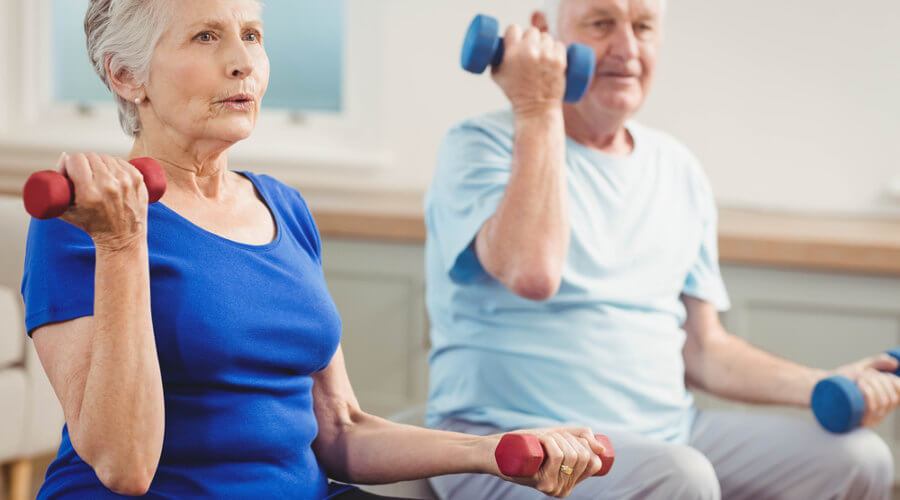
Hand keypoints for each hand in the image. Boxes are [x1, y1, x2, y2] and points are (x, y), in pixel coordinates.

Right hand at [56, 152, 149, 250]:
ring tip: (98, 176)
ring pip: (106, 157)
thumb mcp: (66, 210)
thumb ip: (56, 184)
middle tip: (85, 174)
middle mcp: (109, 186)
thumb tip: (64, 156)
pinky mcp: (138, 180)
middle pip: (91, 156)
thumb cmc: (91, 225)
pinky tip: (111, 174)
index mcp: (89, 193)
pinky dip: (115, 165)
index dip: (71, 163)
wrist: (122, 239)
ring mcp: (126, 182)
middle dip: (85, 163)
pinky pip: (121, 161)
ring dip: (100, 163)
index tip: (72, 171)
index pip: (76, 159)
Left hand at [482, 426, 604, 497]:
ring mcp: (549, 487)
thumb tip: (602, 449)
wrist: (492, 451)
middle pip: (583, 457)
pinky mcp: (535, 480)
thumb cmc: (524, 444)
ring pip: (569, 454)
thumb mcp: (556, 438)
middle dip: (570, 438)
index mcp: (568, 485)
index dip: (586, 444)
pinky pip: (555, 455)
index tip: (570, 437)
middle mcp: (561, 490)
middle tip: (552, 436)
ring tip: (543, 438)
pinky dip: (551, 440)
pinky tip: (542, 440)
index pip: (594, 464)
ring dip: (557, 436)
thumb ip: (580, 440)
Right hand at [491, 25, 567, 117]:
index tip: (516, 38)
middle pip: (531, 31)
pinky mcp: (559, 61)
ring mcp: (546, 56)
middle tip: (530, 49)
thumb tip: (496, 47)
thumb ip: (496, 59)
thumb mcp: (497, 76)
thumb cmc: (515, 93)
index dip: (515, 33)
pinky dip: (556, 49)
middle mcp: (529, 52)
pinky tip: (552, 56)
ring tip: (541, 55)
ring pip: (546, 37)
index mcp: (512, 53)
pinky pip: (559, 45)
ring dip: (544, 43)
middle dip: (530, 39)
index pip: (514, 28)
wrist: (536, 109)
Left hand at [832, 354, 899, 426]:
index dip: (896, 385)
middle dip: (881, 382)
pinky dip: (868, 394)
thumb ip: (876, 363)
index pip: (898, 397)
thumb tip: (895, 363)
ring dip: (875, 386)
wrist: (816, 386)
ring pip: (882, 404)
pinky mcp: (853, 420)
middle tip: (866, 374)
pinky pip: (869, 412)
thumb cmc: (839, 380)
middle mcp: (876, 415)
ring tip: (861, 378)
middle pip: (890, 399)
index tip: (883, 374)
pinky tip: (861, 385)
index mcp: (881, 405)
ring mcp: (865, 419)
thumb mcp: (859, 369)